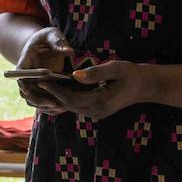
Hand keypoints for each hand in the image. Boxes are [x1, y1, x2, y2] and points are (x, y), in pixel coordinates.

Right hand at [13, 26, 75, 112]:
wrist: (46, 45)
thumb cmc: (47, 38)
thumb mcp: (52, 34)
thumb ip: (58, 41)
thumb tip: (69, 51)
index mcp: (25, 62)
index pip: (19, 74)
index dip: (21, 83)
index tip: (27, 89)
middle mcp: (26, 76)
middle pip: (26, 92)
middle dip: (38, 99)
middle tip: (53, 103)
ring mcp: (33, 85)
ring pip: (34, 100)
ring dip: (45, 106)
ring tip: (61, 108)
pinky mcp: (42, 90)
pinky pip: (42, 102)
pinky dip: (50, 107)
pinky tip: (63, 109)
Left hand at [37, 59, 152, 120]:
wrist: (145, 86)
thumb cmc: (131, 74)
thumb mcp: (115, 68)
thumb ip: (95, 73)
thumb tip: (74, 76)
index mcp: (100, 102)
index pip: (70, 98)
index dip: (55, 89)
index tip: (41, 79)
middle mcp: (96, 112)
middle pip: (67, 104)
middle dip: (52, 93)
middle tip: (36, 80)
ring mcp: (96, 113)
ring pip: (70, 106)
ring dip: (57, 96)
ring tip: (43, 82)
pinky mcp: (96, 111)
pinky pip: (76, 105)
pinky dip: (66, 97)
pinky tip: (57, 86)